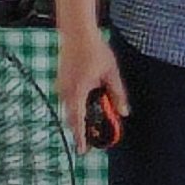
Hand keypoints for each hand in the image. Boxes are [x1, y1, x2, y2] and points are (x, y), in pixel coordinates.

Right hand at [56, 29, 128, 153]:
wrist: (77, 33)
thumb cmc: (95, 51)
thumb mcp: (111, 73)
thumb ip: (117, 94)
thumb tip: (123, 112)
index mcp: (77, 91)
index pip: (78, 121)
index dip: (80, 137)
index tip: (83, 151)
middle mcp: (65, 91)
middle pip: (73, 117)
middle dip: (82, 129)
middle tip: (92, 139)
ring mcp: (61, 86)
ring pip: (71, 109)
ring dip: (81, 116)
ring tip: (94, 122)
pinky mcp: (62, 81)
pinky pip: (69, 99)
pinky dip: (78, 106)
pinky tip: (90, 103)